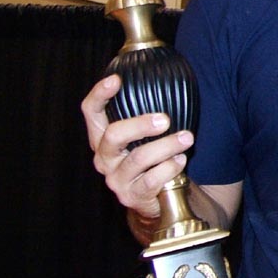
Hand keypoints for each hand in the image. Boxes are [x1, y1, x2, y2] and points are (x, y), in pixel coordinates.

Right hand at [81, 75, 193, 217]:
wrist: (158, 198)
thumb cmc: (153, 159)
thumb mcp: (146, 136)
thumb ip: (149, 114)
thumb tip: (170, 79)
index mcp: (102, 138)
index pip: (91, 112)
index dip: (100, 94)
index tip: (116, 80)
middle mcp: (104, 157)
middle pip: (113, 135)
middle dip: (140, 124)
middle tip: (165, 119)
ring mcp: (116, 179)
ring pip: (138, 158)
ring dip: (166, 145)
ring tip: (187, 138)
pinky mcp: (132, 196)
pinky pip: (151, 180)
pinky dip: (169, 168)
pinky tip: (180, 160)